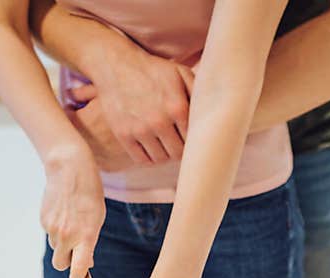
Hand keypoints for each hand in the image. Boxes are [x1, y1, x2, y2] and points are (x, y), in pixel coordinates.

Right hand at [41, 143, 105, 277]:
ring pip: (56, 248)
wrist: (69, 170)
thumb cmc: (89, 194)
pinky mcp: (43, 220)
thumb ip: (90, 242)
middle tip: (76, 253)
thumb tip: (85, 261)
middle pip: (61, 265)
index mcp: (85, 237)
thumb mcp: (97, 219)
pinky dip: (56, 229)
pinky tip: (64, 213)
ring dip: (62, 243)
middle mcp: (67, 236)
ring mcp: (52, 229)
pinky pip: (50, 234)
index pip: (77, 270)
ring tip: (72, 223)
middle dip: (67, 263)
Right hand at [72, 48, 193, 165]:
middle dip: (180, 149)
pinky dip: (149, 157)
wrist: (116, 65)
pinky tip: (151, 146)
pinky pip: (142, 160)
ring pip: (161, 159)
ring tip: (164, 143)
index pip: (194, 140)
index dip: (194, 141)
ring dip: (165, 154)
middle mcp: (159, 120)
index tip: (190, 137)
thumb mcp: (180, 74)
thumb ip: (198, 93)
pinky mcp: (123, 135)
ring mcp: (140, 129)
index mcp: (177, 106)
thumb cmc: (153, 71)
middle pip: (178, 153)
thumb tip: (214, 115)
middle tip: (177, 141)